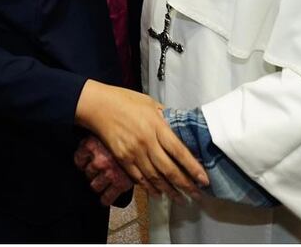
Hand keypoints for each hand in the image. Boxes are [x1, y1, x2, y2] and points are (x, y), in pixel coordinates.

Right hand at [75, 80, 206, 200]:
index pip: (179, 151)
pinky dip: (149, 187)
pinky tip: (158, 193)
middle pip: (169, 169)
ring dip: (169, 190)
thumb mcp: (149, 102)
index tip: (203, 179)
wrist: (97, 106)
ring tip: (181, 199)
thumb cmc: (123, 100)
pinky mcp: (122, 158)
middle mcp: (147, 142)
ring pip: (155, 177)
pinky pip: (138, 177)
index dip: (192, 168)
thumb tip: (177, 127)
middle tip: (197, 195)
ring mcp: (133, 152)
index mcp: (156, 126)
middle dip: (185, 185)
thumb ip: (165, 116)